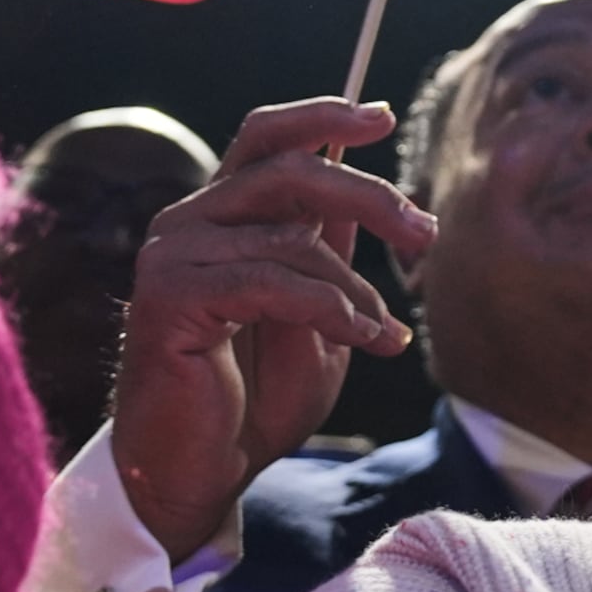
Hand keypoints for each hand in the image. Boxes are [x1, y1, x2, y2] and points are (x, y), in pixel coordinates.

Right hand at [111, 100, 436, 562]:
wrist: (198, 475)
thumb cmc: (253, 403)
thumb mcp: (315, 320)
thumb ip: (331, 258)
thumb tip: (371, 197)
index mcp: (221, 218)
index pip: (266, 139)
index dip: (322, 117)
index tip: (380, 116)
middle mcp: (189, 223)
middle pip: (289, 171)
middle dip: (369, 195)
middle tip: (423, 234)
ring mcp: (172, 256)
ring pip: (291, 237)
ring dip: (356, 288)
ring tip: (384, 334)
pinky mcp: (168, 297)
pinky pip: (271, 282)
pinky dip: (330, 310)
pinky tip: (362, 341)